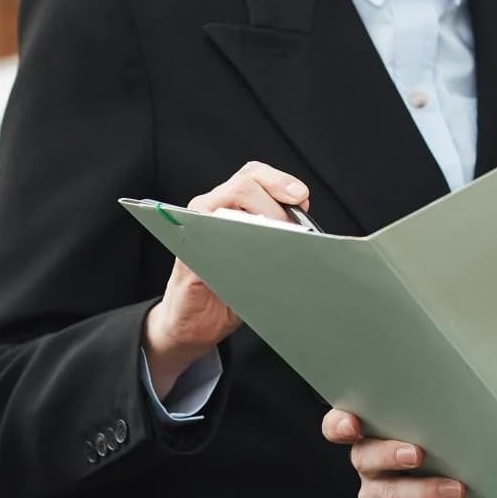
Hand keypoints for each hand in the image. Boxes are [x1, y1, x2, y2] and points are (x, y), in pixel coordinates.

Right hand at [141, 162, 311, 394]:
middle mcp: (211, 208)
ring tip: (275, 246)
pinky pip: (209, 242)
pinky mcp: (187, 256)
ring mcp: (195, 229)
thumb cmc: (232, 284)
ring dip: (257, 224)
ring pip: (227, 209)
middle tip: (290, 232)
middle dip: (274, 204)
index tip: (301, 197)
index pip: (255, 175)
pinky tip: (252, 263)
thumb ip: (279, 235)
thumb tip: (309, 230)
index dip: (279, 181)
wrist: (196, 322)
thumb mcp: (261, 255)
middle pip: (244, 184)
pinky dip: (234, 248)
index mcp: (232, 202)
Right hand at [322, 408, 495, 497]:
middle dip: (390, 454)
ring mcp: (374, 497)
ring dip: (426, 491)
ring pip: (391, 494)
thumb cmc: (447, 464)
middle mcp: (368, 465)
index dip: (339, 424)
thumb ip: (434, 428)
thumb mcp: (442, 441)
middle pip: (365, 457)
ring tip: (455, 489)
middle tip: (417, 454)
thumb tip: (453, 419)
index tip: (352, 425)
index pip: (339, 425)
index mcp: (373, 434)